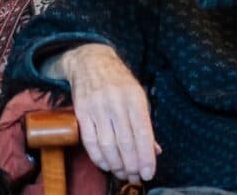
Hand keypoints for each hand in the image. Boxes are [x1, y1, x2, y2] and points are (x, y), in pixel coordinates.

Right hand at [50, 43, 158, 183]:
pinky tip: (106, 164)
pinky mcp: (81, 111)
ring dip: (116, 164)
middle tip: (134, 176)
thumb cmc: (119, 81)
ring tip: (122, 173)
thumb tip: (155, 151)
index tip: (148, 173)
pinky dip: (98, 157)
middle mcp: (116, 101)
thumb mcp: (138, 95)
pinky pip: (89, 140)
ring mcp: (97, 106)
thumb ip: (145, 124)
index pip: (142, 133)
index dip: (146, 157)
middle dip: (131, 165)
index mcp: (134, 97)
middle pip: (125, 142)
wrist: (90, 61)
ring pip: (107, 144)